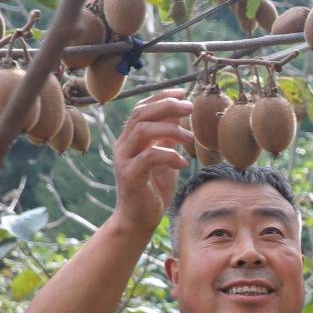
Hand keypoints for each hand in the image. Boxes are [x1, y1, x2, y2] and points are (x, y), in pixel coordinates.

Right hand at [111, 92, 191, 235]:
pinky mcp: (130, 176)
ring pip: (142, 131)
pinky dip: (168, 156)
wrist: (138, 219)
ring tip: (189, 138)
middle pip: (140, 114)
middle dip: (166, 107)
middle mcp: (123, 145)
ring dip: (169, 130)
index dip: (160, 97)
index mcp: (131, 139)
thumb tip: (180, 115)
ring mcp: (124, 160)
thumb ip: (168, 138)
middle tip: (189, 107)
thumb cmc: (153, 188)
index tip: (182, 93)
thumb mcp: (164, 158)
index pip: (142, 109)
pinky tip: (183, 163)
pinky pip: (148, 157)